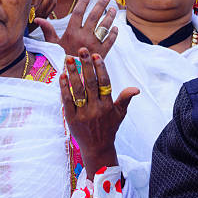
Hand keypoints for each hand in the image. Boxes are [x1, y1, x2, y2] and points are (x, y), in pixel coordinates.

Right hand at [38, 0, 117, 57]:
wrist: (70, 77)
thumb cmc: (59, 59)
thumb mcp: (51, 44)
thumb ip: (47, 30)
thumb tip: (37, 18)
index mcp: (71, 33)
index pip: (78, 13)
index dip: (83, 3)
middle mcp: (83, 36)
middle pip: (94, 16)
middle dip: (100, 5)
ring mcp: (94, 44)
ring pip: (104, 26)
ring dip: (109, 17)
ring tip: (112, 9)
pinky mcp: (102, 53)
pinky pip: (110, 40)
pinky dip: (114, 33)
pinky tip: (115, 28)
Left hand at [60, 48, 138, 178]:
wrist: (97, 148)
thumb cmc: (109, 127)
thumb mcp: (120, 114)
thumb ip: (125, 99)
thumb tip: (136, 89)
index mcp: (108, 105)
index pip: (105, 83)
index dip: (101, 69)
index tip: (97, 55)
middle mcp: (96, 108)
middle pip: (91, 83)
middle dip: (86, 65)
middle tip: (81, 50)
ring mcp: (83, 113)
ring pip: (78, 90)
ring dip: (73, 73)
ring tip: (69, 59)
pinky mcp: (71, 118)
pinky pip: (67, 100)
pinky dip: (64, 88)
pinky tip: (61, 76)